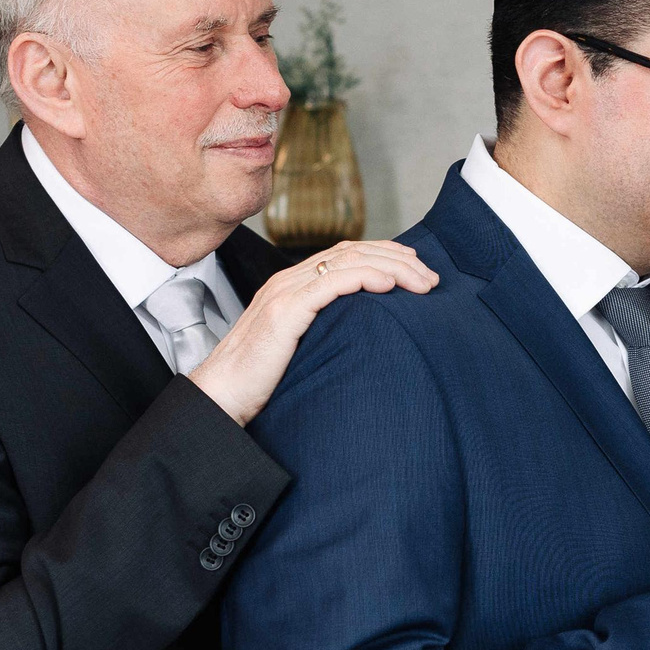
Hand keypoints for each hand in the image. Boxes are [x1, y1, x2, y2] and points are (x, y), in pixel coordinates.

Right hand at [192, 241, 438, 423]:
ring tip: (421, 283)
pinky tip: (388, 285)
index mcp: (291, 286)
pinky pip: (330, 283)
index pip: (345, 254)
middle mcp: (287, 281)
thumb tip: (365, 335)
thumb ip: (324, 330)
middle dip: (397, 259)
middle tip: (430, 278)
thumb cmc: (259, 381)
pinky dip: (364, 278)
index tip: (416, 267)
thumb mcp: (298, 347)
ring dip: (391, 268)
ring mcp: (284, 293)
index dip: (384, 253)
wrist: (220, 397)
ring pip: (347, 261)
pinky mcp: (284, 313)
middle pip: (352, 251)